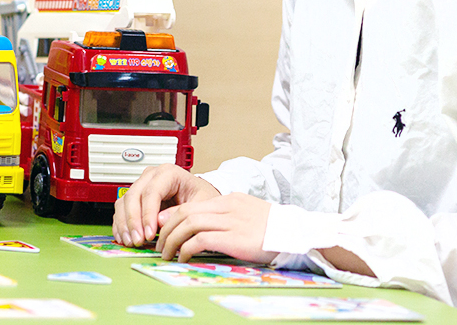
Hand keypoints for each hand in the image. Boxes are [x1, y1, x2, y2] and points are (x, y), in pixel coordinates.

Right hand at [113, 164, 220, 246]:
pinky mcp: (135, 199)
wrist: (200, 197)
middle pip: (133, 196)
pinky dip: (121, 225)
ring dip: (124, 225)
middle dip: (133, 221)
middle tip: (138, 240)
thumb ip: (181, 211)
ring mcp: (140, 186)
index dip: (147, 214)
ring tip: (131, 242)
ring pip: (123, 203)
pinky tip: (125, 238)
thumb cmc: (201, 197)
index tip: (149, 234)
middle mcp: (150, 176)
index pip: (151, 192)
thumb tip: (160, 221)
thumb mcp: (201, 204)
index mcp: (168, 173)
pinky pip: (121, 210)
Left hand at [154, 193, 278, 263]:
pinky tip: (183, 257)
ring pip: (188, 224)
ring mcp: (231, 221)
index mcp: (230, 200)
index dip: (171, 216)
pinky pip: (200, 240)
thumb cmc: (275, 229)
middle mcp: (228, 207)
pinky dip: (186, 248)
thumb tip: (207, 227)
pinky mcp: (234, 238)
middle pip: (185, 212)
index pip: (192, 204)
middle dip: (166, 229)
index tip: (162, 228)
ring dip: (172, 240)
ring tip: (166, 254)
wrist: (297, 234)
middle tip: (159, 243)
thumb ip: (228, 216)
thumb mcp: (249, 214)